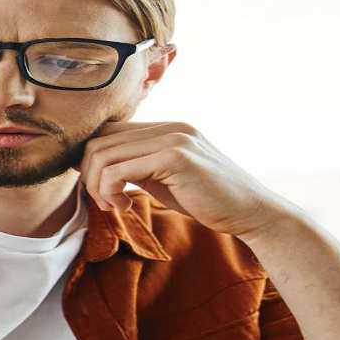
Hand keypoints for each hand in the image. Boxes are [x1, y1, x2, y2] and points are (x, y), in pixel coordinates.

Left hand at [77, 121, 294, 238]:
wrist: (250, 212)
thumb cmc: (207, 201)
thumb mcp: (164, 178)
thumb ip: (136, 167)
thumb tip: (95, 167)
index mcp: (165, 129)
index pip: (107, 131)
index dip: (89, 160)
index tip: (96, 188)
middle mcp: (168, 127)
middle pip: (99, 141)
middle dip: (89, 176)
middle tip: (104, 203)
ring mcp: (173, 139)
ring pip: (104, 155)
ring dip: (98, 187)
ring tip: (114, 207)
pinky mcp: (175, 157)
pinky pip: (118, 170)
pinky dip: (110, 192)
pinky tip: (125, 207)